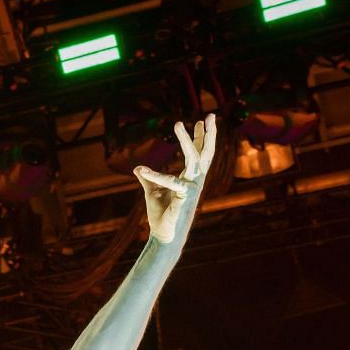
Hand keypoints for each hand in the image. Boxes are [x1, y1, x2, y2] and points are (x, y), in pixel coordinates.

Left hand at [135, 112, 215, 244]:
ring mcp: (191, 189)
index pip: (198, 153)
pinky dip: (155, 177)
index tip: (201, 121)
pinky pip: (170, 183)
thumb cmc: (161, 214)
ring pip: (194, 160)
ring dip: (186, 141)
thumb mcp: (152, 191)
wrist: (164, 235)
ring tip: (178, 124)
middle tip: (212, 114)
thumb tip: (137, 167)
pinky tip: (143, 170)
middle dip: (210, 133)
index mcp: (189, 178)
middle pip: (206, 153)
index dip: (200, 137)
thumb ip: (148, 178)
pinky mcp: (183, 198)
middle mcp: (194, 181)